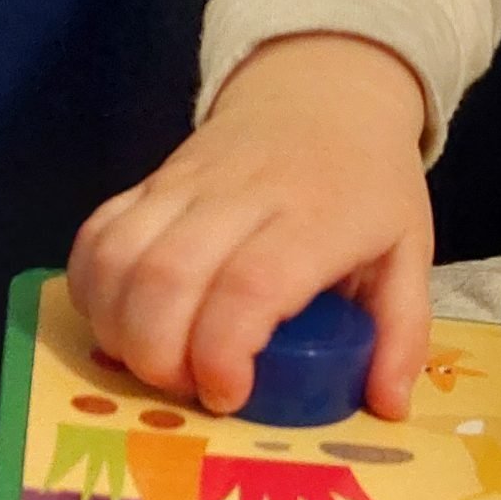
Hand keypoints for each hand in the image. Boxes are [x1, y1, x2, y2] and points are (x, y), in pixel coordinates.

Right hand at [68, 34, 434, 418]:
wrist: (323, 91)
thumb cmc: (369, 183)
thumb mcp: (409, 250)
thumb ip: (403, 333)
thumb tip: (386, 408)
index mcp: (316, 218)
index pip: (249, 286)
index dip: (223, 351)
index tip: (231, 393)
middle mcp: (242, 196)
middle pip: (167, 278)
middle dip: (159, 356)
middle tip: (188, 387)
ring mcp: (186, 184)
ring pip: (119, 257)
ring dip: (118, 329)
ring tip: (153, 362)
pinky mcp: (149, 182)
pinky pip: (97, 235)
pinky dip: (91, 290)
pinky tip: (118, 324)